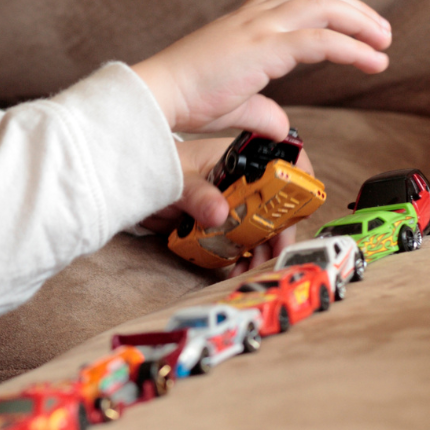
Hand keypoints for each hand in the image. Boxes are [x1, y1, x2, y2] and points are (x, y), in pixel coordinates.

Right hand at [132, 0, 390, 136]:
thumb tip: (281, 126)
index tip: (346, 3)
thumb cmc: (182, 99)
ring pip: (323, 7)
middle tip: (379, 28)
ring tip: (383, 41)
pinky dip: (353, 48)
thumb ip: (260, 110)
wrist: (156, 96)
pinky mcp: (264, 50)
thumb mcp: (231, 103)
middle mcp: (250, 18)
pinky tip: (372, 60)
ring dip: (361, 21)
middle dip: (353, 6)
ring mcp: (257, 29)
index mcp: (239, 23)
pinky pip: (321, 41)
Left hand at [142, 139, 315, 274]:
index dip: (295, 187)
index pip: (280, 167)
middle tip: (273, 256)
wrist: (131, 183)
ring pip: (258, 227)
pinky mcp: (218, 222)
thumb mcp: (177, 180)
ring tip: (251, 269)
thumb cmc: (157, 168)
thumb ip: (197, 195)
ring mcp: (230, 202)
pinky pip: (238, 240)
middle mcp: (239, 181)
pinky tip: (236, 270)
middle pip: (274, 206)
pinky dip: (240, 256)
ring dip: (260, 249)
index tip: (298, 213)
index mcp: (237, 159)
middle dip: (278, 232)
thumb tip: (220, 213)